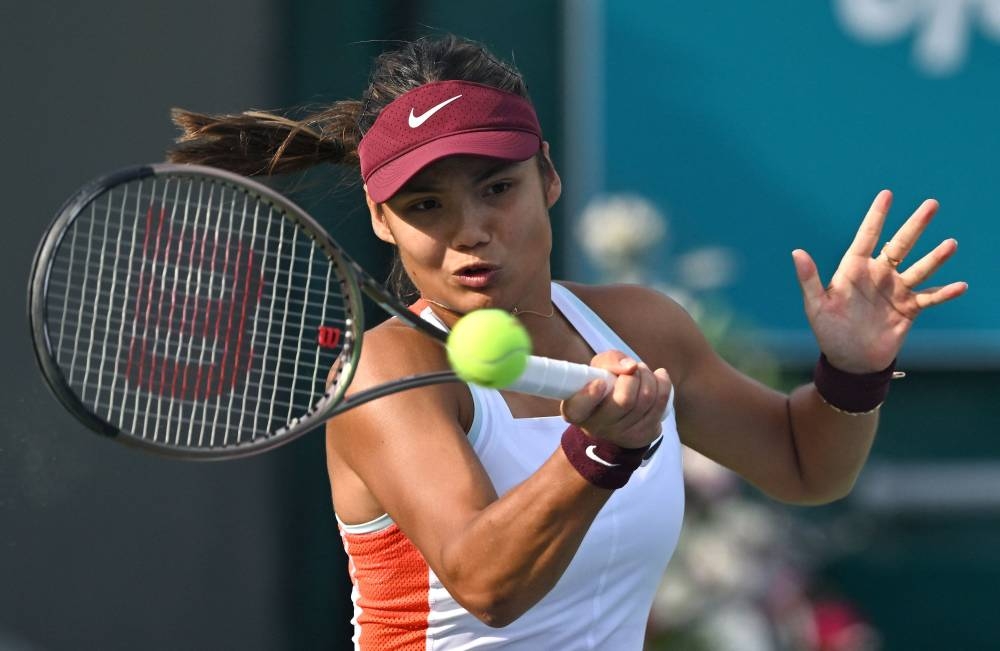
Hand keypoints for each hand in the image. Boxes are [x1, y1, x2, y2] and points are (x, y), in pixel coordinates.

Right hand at [560, 350, 671, 448]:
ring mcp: (622, 434)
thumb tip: (630, 366)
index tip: (599, 383)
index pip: (578, 408)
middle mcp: (597, 426)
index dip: (590, 395)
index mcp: (577, 410)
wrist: (618, 415)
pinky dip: (663, 384)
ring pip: (646, 400)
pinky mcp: (643, 435)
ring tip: (642, 371)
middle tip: (633, 368)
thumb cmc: (605, 385)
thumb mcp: (598, 368)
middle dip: (634, 376)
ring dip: (649, 377)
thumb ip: (609, 361)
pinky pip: (661, 406)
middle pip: (624, 401)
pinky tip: (658, 377)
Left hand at [792, 190, 966, 372]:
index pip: (867, 237)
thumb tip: (796, 252)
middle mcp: (878, 275)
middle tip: (932, 204)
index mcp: (854, 270)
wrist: (850, 361)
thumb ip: (809, 279)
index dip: (877, 216)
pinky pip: (930, 298)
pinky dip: (944, 293)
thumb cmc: (828, 332)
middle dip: (915, 225)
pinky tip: (960, 286)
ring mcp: (896, 291)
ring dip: (936, 257)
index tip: (887, 194)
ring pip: (920, 268)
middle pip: (900, 245)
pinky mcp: (909, 309)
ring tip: (951, 244)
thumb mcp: (816, 306)